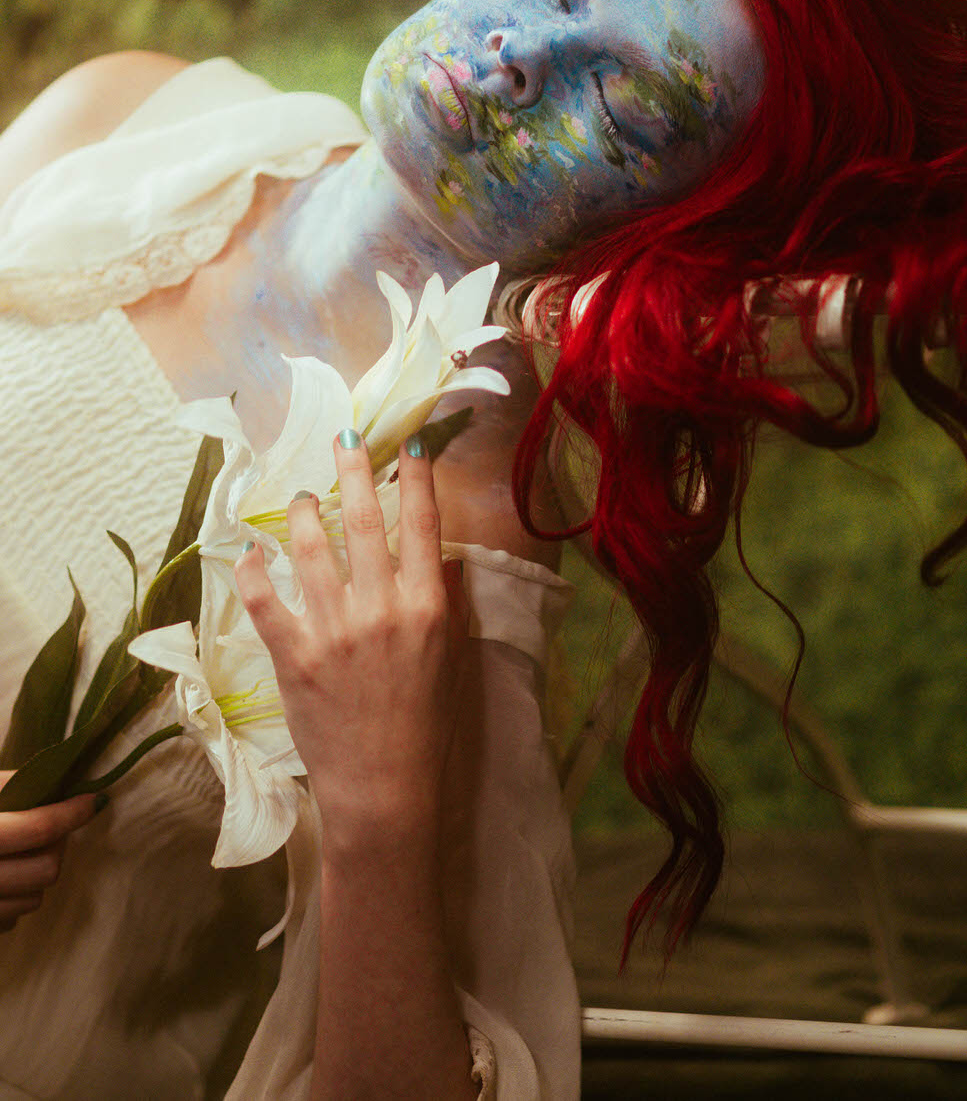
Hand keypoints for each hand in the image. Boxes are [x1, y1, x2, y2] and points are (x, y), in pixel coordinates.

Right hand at [0, 774, 96, 931]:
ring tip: (20, 853)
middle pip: (47, 868)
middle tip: (49, 828)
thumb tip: (55, 781)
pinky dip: (15, 899)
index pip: (38, 830)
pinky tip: (2, 880)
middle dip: (56, 846)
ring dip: (36, 875)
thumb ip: (8, 786)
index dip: (71, 814)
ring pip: (34, 898)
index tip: (94, 800)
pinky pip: (12, 919)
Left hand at [233, 434, 467, 850]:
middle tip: (347, 437)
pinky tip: (249, 551)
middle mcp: (382, 609)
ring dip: (301, 512)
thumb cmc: (427, 726)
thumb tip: (444, 554)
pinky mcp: (293, 657)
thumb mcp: (454, 660)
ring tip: (300, 496)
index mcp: (427, 608)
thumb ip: (449, 602)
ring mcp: (334, 632)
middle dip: (354, 470)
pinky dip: (253, 570)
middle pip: (364, 521)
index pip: (424, 525)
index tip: (410, 445)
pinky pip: (265, 600)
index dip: (417, 479)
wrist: (387, 791)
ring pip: (310, 549)